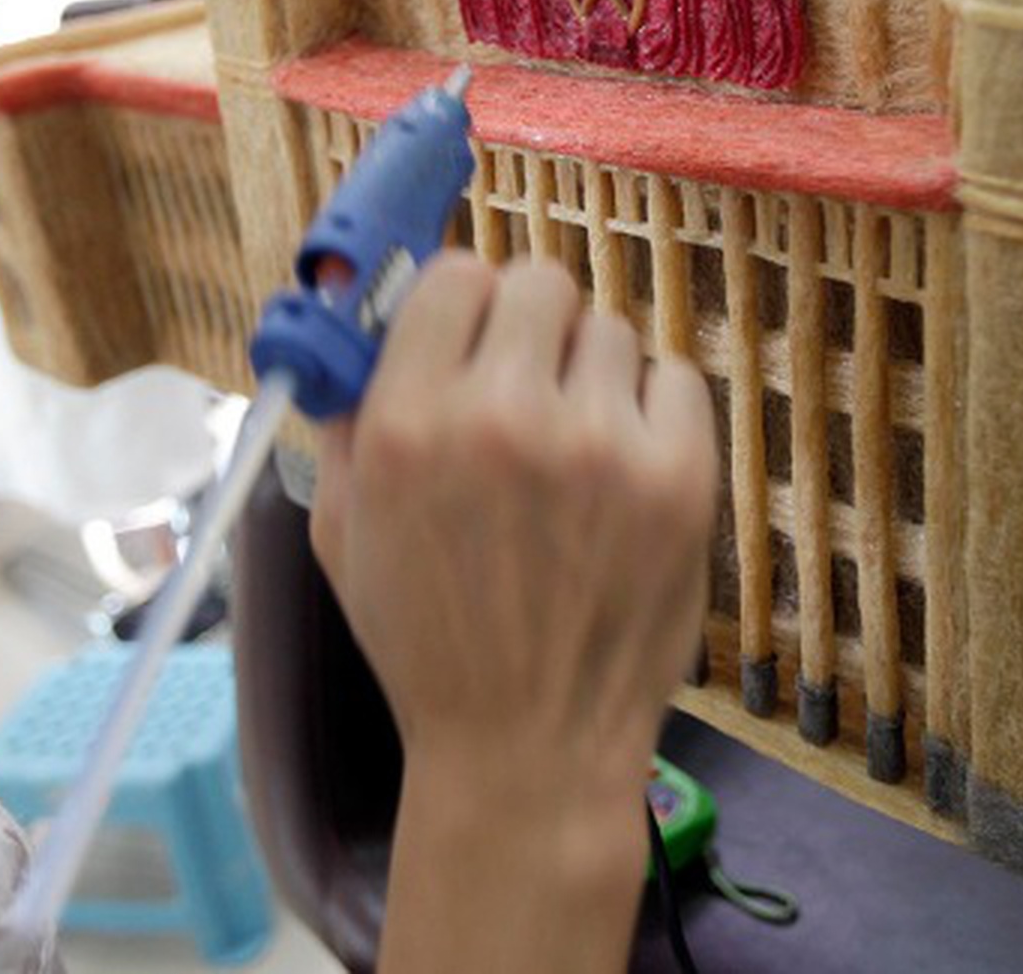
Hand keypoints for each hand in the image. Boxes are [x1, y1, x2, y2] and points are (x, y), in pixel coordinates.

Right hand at [312, 253, 716, 793]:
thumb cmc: (429, 646)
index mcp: (407, 425)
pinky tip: (624, 470)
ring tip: (575, 451)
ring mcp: (601, 444)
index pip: (454, 274)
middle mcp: (503, 418)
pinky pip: (675, 379)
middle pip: (539, 281)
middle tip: (527, 382)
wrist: (527, 747)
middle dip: (529, 326)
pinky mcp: (680, 475)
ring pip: (609, 331)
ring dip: (590, 375)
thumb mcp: (342, 532)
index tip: (470, 335)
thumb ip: (349, 415)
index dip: (463, 304)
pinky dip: (652, 411)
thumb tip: (368, 326)